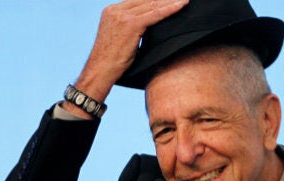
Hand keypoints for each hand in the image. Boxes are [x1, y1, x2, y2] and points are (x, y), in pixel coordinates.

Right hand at [73, 0, 188, 101]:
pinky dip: (170, 9)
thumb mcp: (118, 38)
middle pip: (145, 0)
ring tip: (183, 0)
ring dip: (170, 1)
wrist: (100, 70)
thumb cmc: (110, 62)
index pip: (137, 1)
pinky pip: (155, 14)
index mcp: (110, 11)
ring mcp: (122, 16)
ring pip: (152, 4)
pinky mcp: (131, 24)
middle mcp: (115, 10)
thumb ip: (129, 29)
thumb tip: (148, 28)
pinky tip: (181, 5)